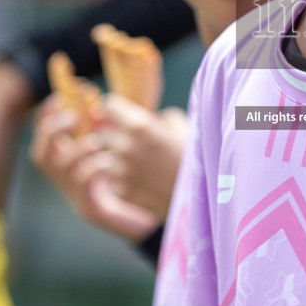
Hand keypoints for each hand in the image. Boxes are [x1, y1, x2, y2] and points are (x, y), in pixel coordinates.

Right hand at [29, 98, 161, 241]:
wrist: (155, 219)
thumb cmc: (143, 179)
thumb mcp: (127, 147)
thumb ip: (115, 127)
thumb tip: (108, 102)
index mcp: (73, 165)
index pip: (45, 140)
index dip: (46, 118)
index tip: (59, 98)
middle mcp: (68, 183)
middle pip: (41, 155)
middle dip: (52, 130)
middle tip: (73, 117)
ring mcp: (78, 198)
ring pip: (59, 171)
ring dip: (75, 150)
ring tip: (96, 141)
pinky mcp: (93, 212)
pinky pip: (82, 190)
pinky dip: (90, 171)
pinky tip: (106, 162)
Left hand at [88, 94, 188, 221]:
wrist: (203, 198)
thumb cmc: (196, 158)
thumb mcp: (182, 127)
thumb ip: (160, 118)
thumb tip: (153, 119)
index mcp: (139, 127)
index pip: (109, 107)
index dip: (116, 110)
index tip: (122, 114)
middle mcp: (125, 148)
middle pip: (103, 134)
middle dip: (115, 135)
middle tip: (132, 141)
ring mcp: (120, 172)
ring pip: (103, 159)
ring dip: (115, 159)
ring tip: (135, 163)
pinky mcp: (121, 192)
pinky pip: (112, 180)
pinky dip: (121, 179)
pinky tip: (140, 180)